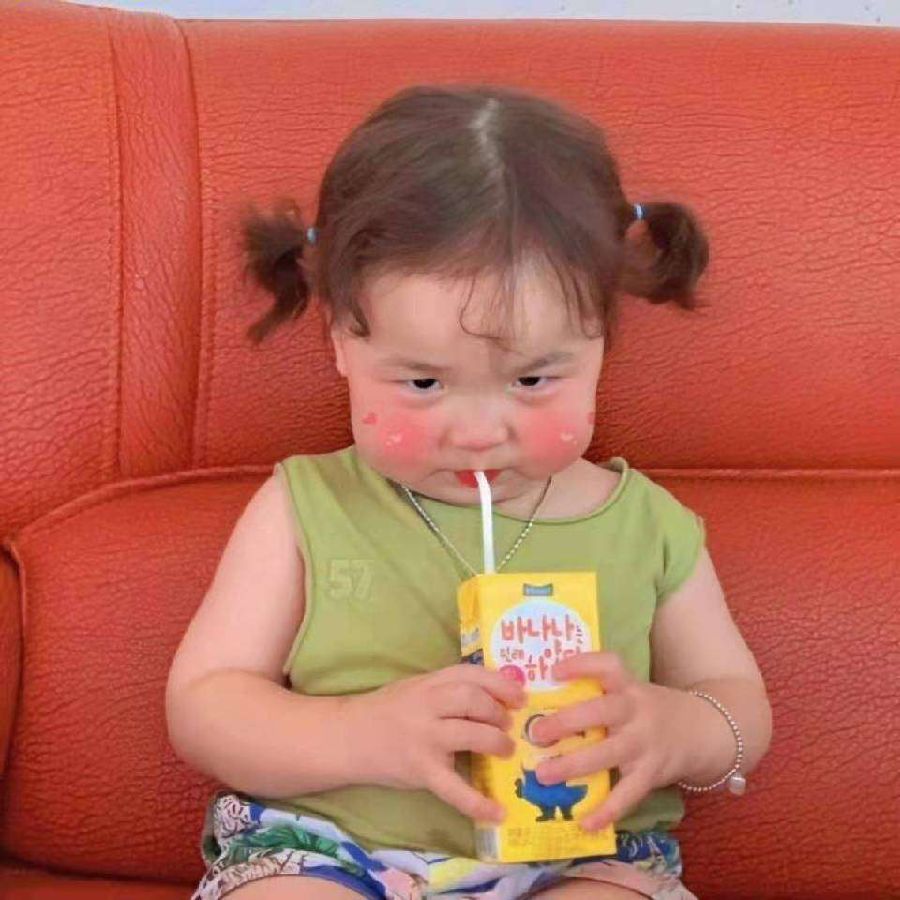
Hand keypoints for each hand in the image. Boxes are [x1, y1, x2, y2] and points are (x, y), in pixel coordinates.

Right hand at [348, 665, 526, 822]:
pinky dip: (478, 803)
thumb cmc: (386, 711)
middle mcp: (427, 706)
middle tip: (508, 724)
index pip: (470, 674)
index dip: (500, 684)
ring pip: (471, 735)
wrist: (346, 737)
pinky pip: (454, 789)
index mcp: (428, 683)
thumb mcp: (416, 688)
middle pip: (473, 700)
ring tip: (505, 750)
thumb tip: (495, 695)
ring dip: (497, 742)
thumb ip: (447, 688)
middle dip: (498, 712)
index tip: (520, 696)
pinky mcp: (421, 771)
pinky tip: (497, 813)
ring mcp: (424, 738)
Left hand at [529, 652, 683, 831]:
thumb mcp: (630, 692)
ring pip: (609, 753)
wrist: (703, 731)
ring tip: (543, 775)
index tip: (554, 671)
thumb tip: (540, 702)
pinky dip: (607, 810)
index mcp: (628, 687)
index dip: (582, 665)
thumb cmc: (648, 710)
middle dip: (568, 721)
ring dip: (574, 765)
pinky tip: (585, 822)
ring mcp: (645, 743)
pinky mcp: (652, 773)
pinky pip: (628, 794)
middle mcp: (636, 711)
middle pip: (602, 711)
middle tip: (537, 732)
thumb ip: (596, 695)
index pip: (609, 665)